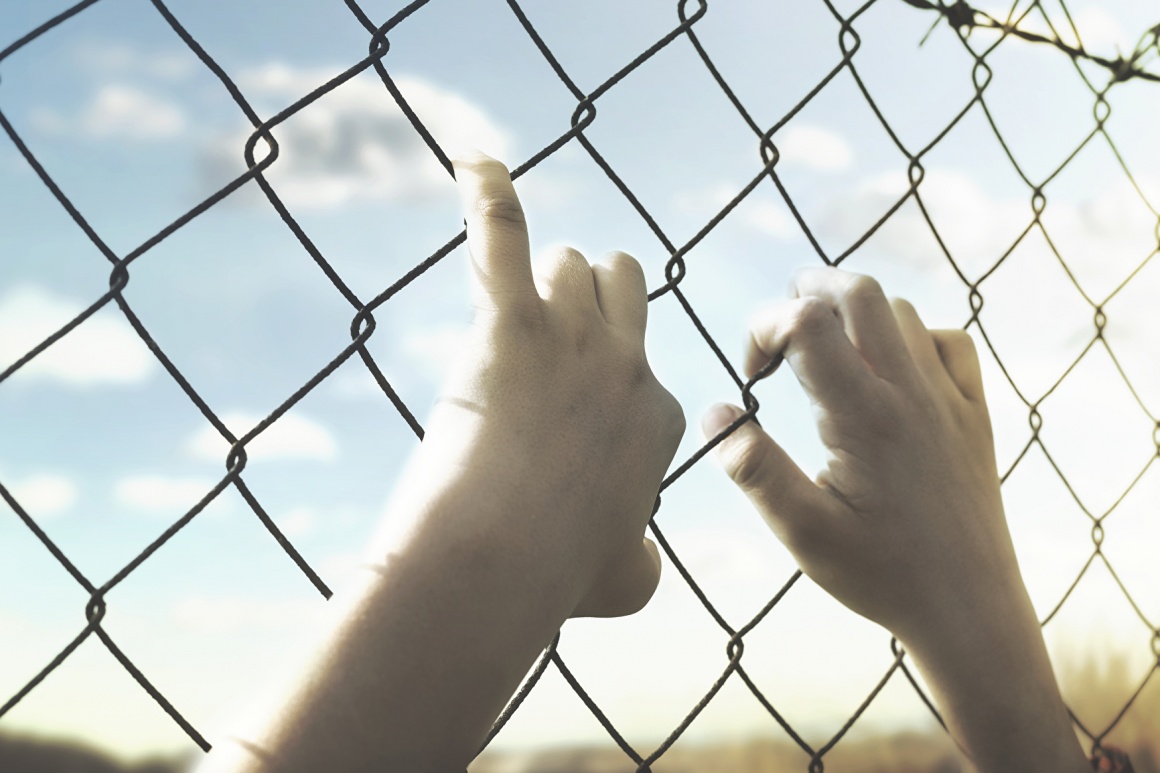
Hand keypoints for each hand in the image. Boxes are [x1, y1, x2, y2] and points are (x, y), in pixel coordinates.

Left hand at [400, 152, 684, 617]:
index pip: (641, 361)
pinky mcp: (512, 325)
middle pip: (622, 284)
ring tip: (507, 305)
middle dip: (590, 294)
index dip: (601, 378)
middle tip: (550, 325)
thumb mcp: (624, 582)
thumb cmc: (558, 574)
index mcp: (656, 416)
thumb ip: (643, 568)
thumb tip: (645, 564)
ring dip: (540, 275)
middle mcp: (627, 364)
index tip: (565, 416)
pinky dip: (488, 194)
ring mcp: (573, 338)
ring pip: (571, 261)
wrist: (506, 557)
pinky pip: (502, 234)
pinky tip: (473, 161)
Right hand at [702, 267, 1087, 771]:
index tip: (753, 376)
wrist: (969, 611)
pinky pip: (950, 342)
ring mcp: (949, 399)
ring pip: (902, 312)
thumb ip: (755, 469)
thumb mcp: (802, 532)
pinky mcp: (974, 415)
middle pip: (860, 292)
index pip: (806, 321)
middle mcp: (911, 392)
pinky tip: (887, 373)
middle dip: (808, 291)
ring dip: (854, 316)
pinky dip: (912, 337)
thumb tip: (716, 413)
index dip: (764, 328)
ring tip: (823, 357)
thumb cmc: (880, 575)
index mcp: (863, 415)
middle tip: (780, 332)